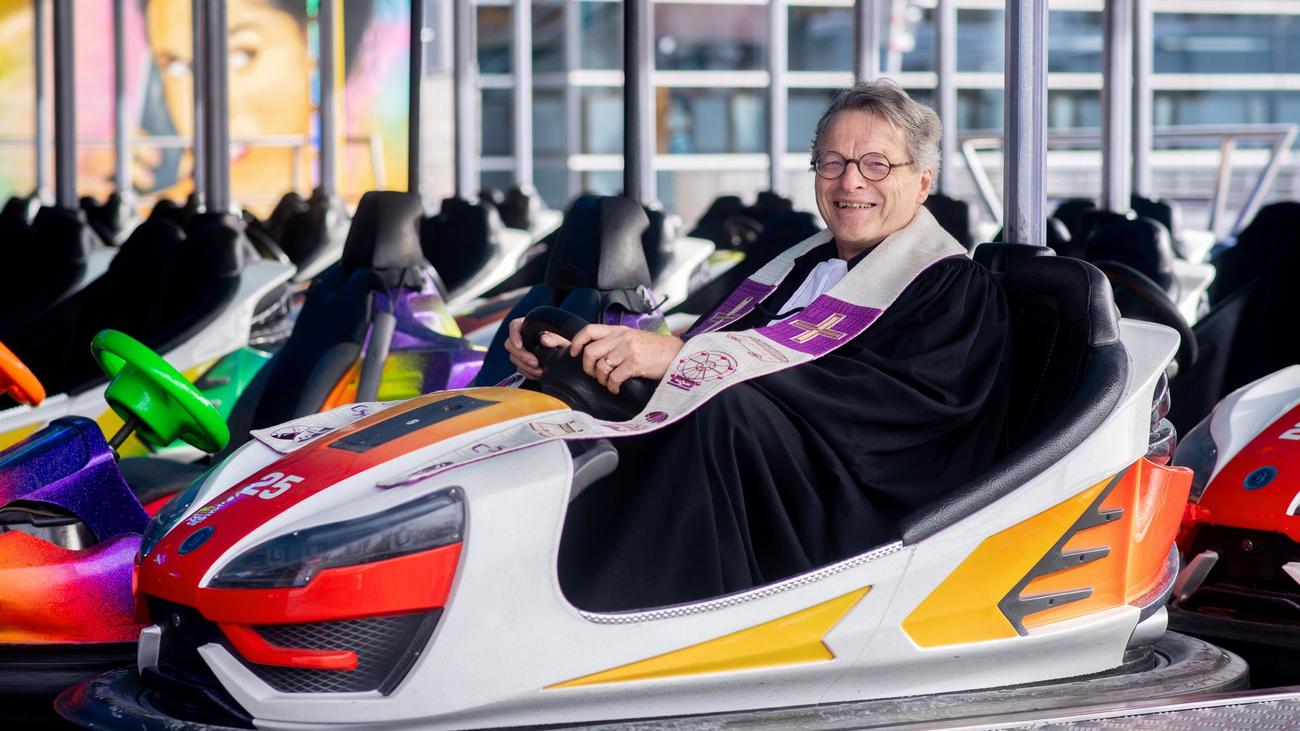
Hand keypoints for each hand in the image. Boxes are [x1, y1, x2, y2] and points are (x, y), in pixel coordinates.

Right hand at [504, 317, 570, 379]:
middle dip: (521, 356)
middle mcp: (523, 337)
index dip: (514, 335)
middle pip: (510, 345)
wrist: (569, 355)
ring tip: (539, 371)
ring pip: (514, 358)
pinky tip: (538, 374)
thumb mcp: (563, 338)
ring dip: (525, 366)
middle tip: (535, 362)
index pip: (514, 326)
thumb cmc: (566, 342)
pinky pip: (520, 368)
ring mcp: (522, 350)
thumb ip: (555, 338)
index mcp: (529, 325)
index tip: (520, 346)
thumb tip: (544, 339)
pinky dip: (528, 372)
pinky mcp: (524, 362)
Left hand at [569, 325, 683, 394]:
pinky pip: (614, 378)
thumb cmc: (656, 349)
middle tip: (595, 375)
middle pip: (590, 352)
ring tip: (609, 383)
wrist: (678, 354)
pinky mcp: (634, 363)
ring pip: (601, 367)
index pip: (589, 330)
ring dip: (601, 380)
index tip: (573, 352)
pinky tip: (617, 389)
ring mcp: (627, 350)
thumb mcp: (634, 338)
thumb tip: (597, 354)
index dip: (577, 341)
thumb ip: (616, 341)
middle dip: (588, 367)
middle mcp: (621, 337)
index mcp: (619, 330)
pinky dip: (612, 387)